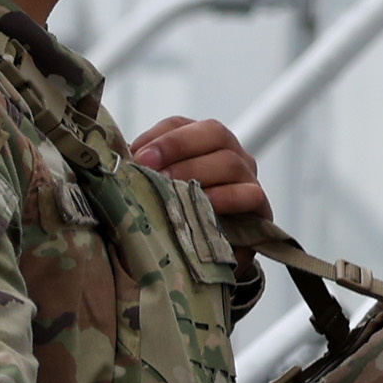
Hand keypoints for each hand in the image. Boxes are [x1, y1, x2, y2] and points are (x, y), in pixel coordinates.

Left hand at [129, 115, 272, 228]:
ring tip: (171, 190)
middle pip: (213, 133)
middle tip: (151, 170)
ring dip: (196, 173)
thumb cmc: (173, 217)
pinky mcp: (260, 207)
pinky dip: (225, 198)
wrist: (202, 258)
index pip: (180, 124)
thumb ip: (141, 175)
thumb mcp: (153, 192)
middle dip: (177, 148)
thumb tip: (122, 165)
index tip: (138, 156)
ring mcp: (247, 177)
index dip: (160, 137)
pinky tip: (203, 204)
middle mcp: (229, 152)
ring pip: (230, 162)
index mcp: (198, 141)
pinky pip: (249, 194)